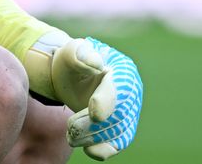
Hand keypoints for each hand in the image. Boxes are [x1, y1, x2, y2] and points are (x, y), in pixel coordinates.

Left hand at [50, 37, 142, 160]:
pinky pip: (118, 143)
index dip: (108, 102)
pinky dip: (103, 149)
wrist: (71, 77)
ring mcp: (128, 111)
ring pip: (119, 133)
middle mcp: (131, 92)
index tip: (94, 114)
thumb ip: (79, 53)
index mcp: (123, 69)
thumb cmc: (72, 62)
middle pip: (120, 114)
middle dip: (94, 125)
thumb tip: (96, 63)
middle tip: (71, 127)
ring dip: (94, 138)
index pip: (121, 88)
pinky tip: (87, 148)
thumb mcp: (70, 52)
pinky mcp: (121, 128)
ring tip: (71, 136)